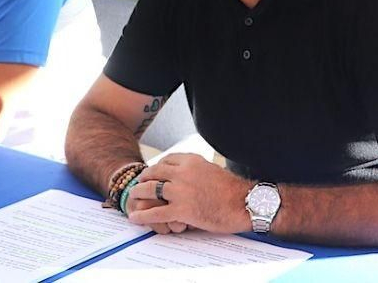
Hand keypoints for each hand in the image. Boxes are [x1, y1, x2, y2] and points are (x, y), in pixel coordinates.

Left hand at [128, 154, 251, 234]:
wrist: (245, 204)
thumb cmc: (233, 190)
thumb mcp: (212, 170)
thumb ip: (196, 171)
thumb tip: (187, 176)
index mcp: (192, 161)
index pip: (167, 160)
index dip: (157, 167)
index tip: (153, 173)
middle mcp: (183, 172)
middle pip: (155, 172)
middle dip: (144, 179)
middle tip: (138, 184)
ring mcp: (181, 191)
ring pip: (151, 190)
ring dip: (138, 194)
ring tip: (132, 198)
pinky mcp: (181, 210)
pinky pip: (156, 213)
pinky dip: (143, 216)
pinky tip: (135, 218)